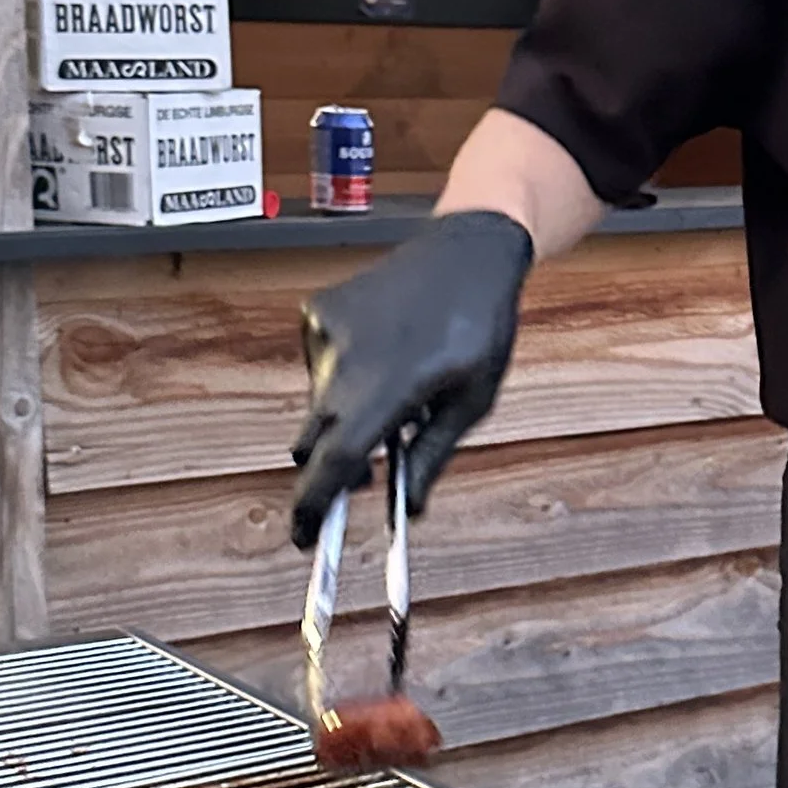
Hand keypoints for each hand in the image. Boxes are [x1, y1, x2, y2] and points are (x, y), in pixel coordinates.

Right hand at [289, 211, 532, 545]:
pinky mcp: (316, 312)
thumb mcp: (472, 401)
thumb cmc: (480, 328)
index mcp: (387, 390)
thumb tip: (411, 509)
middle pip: (314, 442)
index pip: (333, 462)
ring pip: (316, 405)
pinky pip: (318, 366)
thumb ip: (434, 455)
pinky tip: (382, 355)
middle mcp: (345, 363)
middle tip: (366, 479)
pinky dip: (341, 377)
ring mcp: (325, 333)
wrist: (467, 251)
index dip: (314, 506)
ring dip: (342, 419)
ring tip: (395, 399)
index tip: (307, 537)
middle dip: (333, 469)